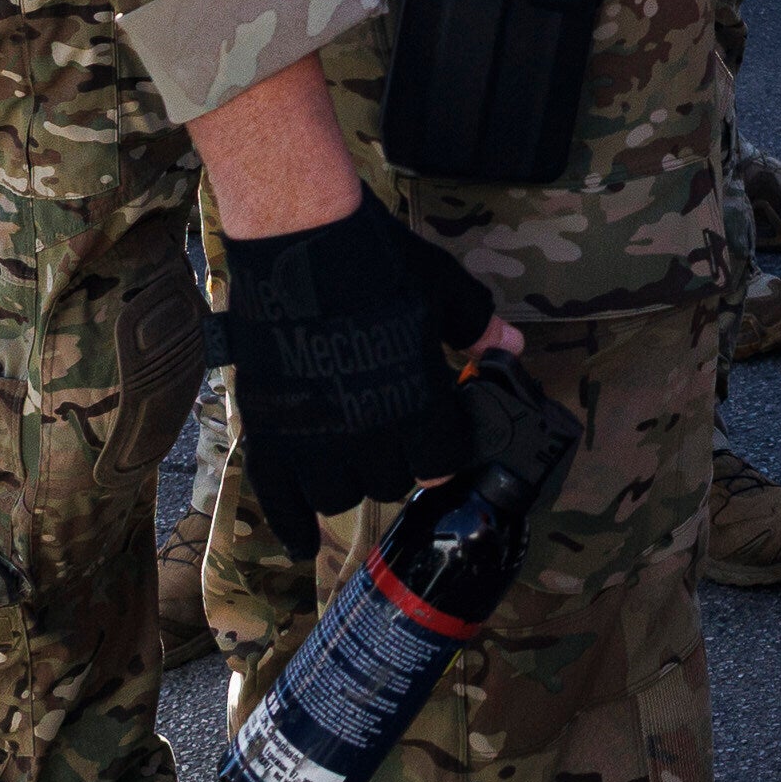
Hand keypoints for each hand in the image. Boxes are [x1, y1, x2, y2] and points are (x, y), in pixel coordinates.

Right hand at [219, 196, 501, 546]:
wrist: (299, 238)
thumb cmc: (378, 259)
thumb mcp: (444, 290)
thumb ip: (478, 328)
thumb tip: (511, 349)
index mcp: (417, 402)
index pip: (440, 461)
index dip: (442, 448)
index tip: (437, 433)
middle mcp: (366, 431)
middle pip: (391, 481)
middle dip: (398, 461)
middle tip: (393, 433)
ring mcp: (313, 435)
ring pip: (339, 495)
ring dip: (350, 480)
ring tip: (352, 454)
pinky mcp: (269, 429)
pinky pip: (278, 498)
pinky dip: (291, 525)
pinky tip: (301, 543)